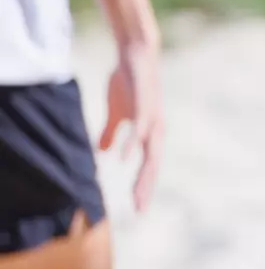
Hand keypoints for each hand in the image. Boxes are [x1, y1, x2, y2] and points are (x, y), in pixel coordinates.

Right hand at [99, 39, 163, 209]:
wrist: (136, 57)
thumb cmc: (129, 86)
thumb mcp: (118, 114)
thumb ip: (112, 134)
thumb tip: (103, 153)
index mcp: (150, 135)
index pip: (148, 166)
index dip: (143, 186)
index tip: (137, 208)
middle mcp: (156, 131)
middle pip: (152, 166)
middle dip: (145, 189)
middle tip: (139, 211)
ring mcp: (152, 120)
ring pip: (150, 154)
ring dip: (143, 175)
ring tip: (136, 195)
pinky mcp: (144, 107)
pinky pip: (139, 131)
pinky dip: (132, 147)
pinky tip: (124, 161)